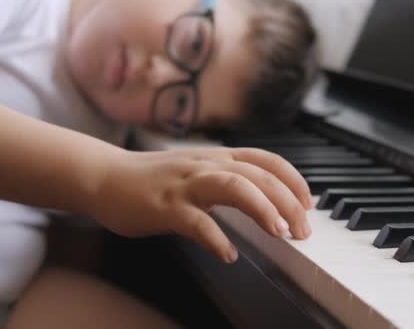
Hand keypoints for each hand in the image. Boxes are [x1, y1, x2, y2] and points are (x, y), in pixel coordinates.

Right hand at [87, 147, 312, 263]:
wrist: (105, 177)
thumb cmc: (154, 180)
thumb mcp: (198, 172)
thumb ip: (228, 181)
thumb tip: (264, 202)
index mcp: (217, 158)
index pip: (266, 160)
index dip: (293, 180)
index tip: (308, 203)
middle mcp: (206, 165)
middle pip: (258, 176)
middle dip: (288, 202)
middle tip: (302, 230)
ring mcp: (185, 184)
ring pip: (233, 187)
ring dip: (262, 209)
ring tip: (279, 233)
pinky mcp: (164, 207)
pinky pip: (196, 222)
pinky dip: (216, 239)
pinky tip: (228, 255)